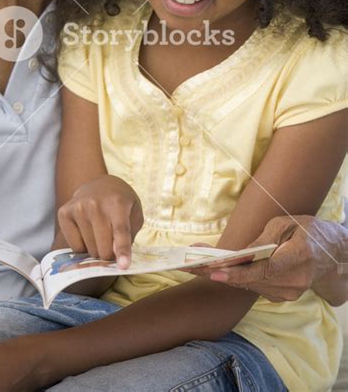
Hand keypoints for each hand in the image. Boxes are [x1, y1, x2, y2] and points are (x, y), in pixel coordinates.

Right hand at [57, 175, 143, 267]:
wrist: (99, 184)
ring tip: (99, 233)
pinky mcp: (64, 213)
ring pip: (89, 250)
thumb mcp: (134, 214)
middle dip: (110, 253)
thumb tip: (115, 254)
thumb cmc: (121, 202)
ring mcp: (78, 208)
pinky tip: (87, 232)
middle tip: (112, 243)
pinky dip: (83, 246)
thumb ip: (129, 234)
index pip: (120, 230)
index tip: (124, 265)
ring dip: (97, 249)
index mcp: (117, 203)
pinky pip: (75, 247)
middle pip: (103, 248)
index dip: (123, 250)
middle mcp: (95, 204)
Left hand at [191, 216, 344, 302]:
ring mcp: (289, 293)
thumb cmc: (309, 232)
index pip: (264, 269)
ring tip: (191, 264)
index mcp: (299, 257)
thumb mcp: (287, 223)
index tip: (215, 272)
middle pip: (249, 280)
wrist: (333, 256)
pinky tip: (213, 268)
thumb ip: (263, 238)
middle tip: (186, 265)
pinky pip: (253, 286)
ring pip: (248, 285)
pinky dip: (234, 278)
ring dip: (220, 275)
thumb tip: (240, 252)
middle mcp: (294, 281)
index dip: (238, 272)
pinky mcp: (282, 296)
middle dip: (216, 272)